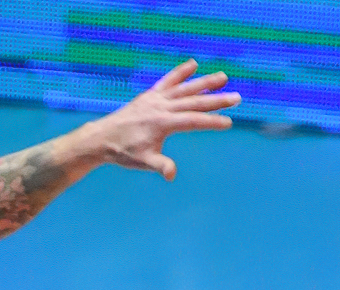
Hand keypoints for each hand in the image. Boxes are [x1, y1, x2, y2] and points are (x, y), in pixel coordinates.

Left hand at [86, 60, 240, 179]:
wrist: (102, 138)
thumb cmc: (124, 151)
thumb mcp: (143, 161)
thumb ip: (160, 166)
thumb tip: (171, 174)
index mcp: (162, 123)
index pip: (192, 121)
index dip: (211, 122)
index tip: (228, 123)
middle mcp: (161, 107)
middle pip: (193, 102)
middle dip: (216, 100)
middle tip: (237, 98)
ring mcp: (155, 99)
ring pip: (184, 88)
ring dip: (204, 82)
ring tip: (223, 77)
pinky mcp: (150, 95)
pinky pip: (168, 81)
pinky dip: (180, 73)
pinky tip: (193, 64)